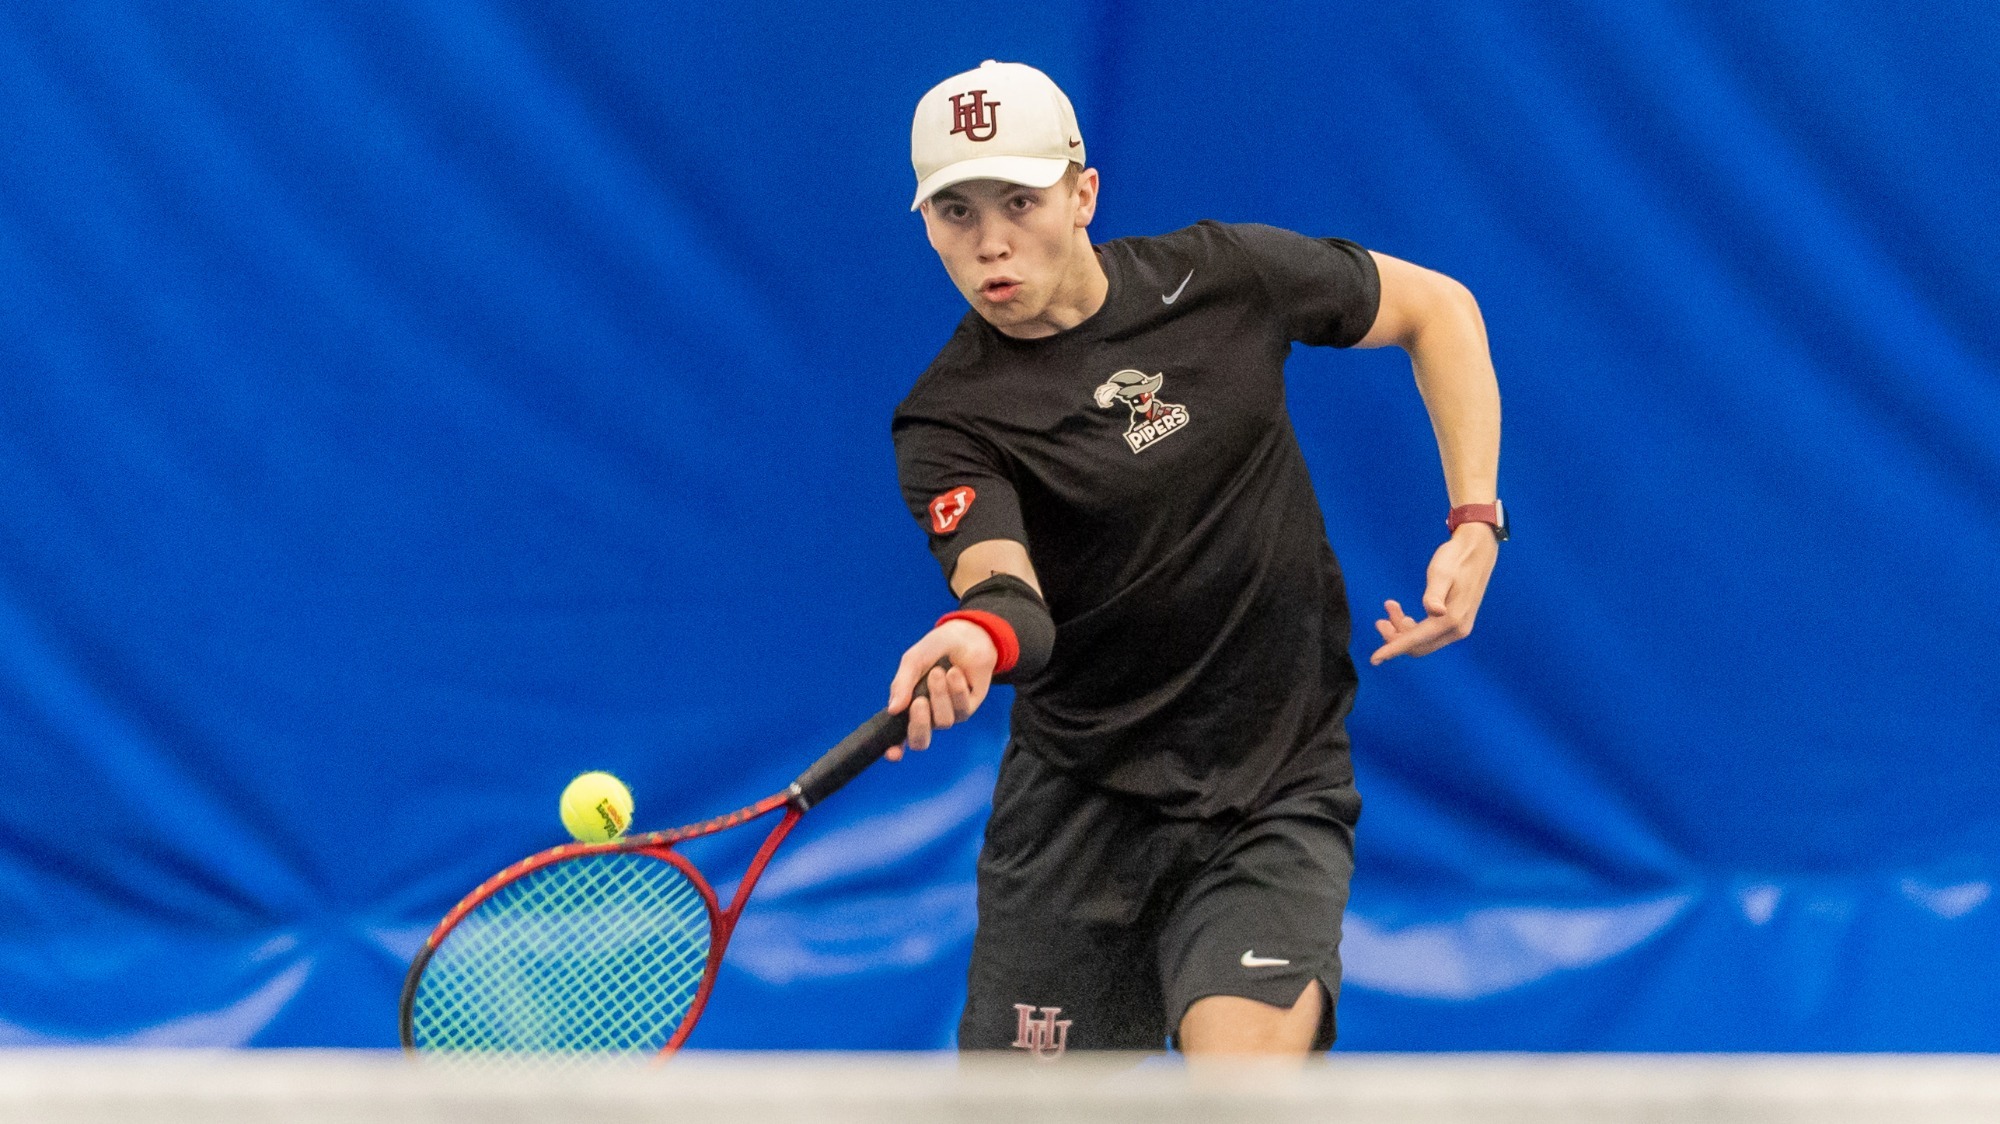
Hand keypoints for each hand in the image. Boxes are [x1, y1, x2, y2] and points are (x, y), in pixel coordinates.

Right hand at [885, 620, 998, 758]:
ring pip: (943, 722)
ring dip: (939, 695)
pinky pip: (961, 710)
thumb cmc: (935, 649)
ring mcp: (948, 714)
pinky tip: (955, 673)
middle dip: (919, 724)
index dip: (894, 750)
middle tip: (919, 702)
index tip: (892, 754)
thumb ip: (902, 684)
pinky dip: (956, 690)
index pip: (898, 738)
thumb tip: (892, 710)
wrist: (966, 636)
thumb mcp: (913, 661)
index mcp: (908, 708)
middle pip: (920, 741)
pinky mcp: (968, 708)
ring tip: (939, 672)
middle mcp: (927, 716)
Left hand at [1369, 523, 1498, 664]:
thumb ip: (1434, 594)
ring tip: (1390, 606)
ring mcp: (1458, 627)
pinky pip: (1428, 633)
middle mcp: (1457, 629)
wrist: (1477, 550)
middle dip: (1396, 637)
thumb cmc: (1456, 559)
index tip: (1374, 659)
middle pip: (1418, 646)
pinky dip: (1412, 625)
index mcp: (1452, 619)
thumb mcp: (1441, 573)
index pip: (1416, 641)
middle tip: (1380, 619)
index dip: (1393, 649)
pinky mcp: (1455, 622)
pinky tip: (1401, 611)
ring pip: (1422, 640)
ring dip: (1402, 629)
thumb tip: (1435, 612)